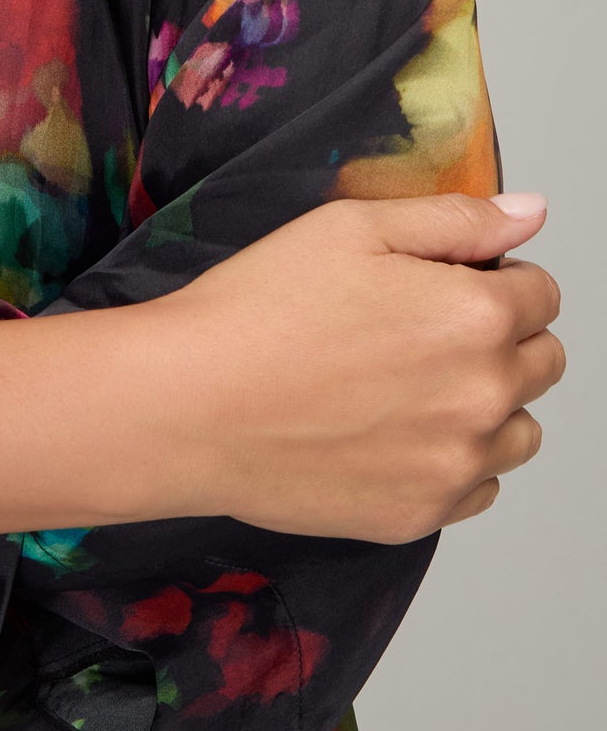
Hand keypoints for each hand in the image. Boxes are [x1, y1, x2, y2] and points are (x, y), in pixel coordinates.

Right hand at [139, 192, 565, 542]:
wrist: (187, 407)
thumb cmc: (256, 311)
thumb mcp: (350, 228)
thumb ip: (455, 220)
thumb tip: (529, 215)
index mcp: (476, 315)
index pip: (542, 294)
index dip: (494, 278)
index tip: (443, 284)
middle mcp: (483, 396)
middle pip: (543, 363)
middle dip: (500, 339)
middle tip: (417, 332)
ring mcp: (455, 465)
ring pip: (519, 432)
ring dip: (487, 405)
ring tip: (406, 387)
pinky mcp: (419, 515)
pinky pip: (477, 489)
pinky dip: (452, 462)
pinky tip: (391, 433)